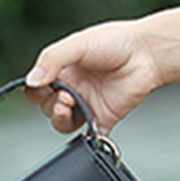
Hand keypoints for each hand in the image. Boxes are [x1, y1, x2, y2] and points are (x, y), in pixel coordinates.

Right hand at [24, 20, 162, 135]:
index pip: (36, 88)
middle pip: (47, 107)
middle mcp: (73, 89)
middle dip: (50, 103)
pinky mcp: (104, 117)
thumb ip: (52, 59)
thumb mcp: (78, 44)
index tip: (43, 85)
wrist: (148, 53)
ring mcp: (88, 104)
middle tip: (65, 94)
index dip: (36, 89)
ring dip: (60, 118)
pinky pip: (90, 136)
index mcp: (63, 70)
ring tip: (69, 104)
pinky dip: (86, 139)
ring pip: (62, 123)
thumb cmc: (117, 41)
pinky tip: (86, 128)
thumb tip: (30, 80)